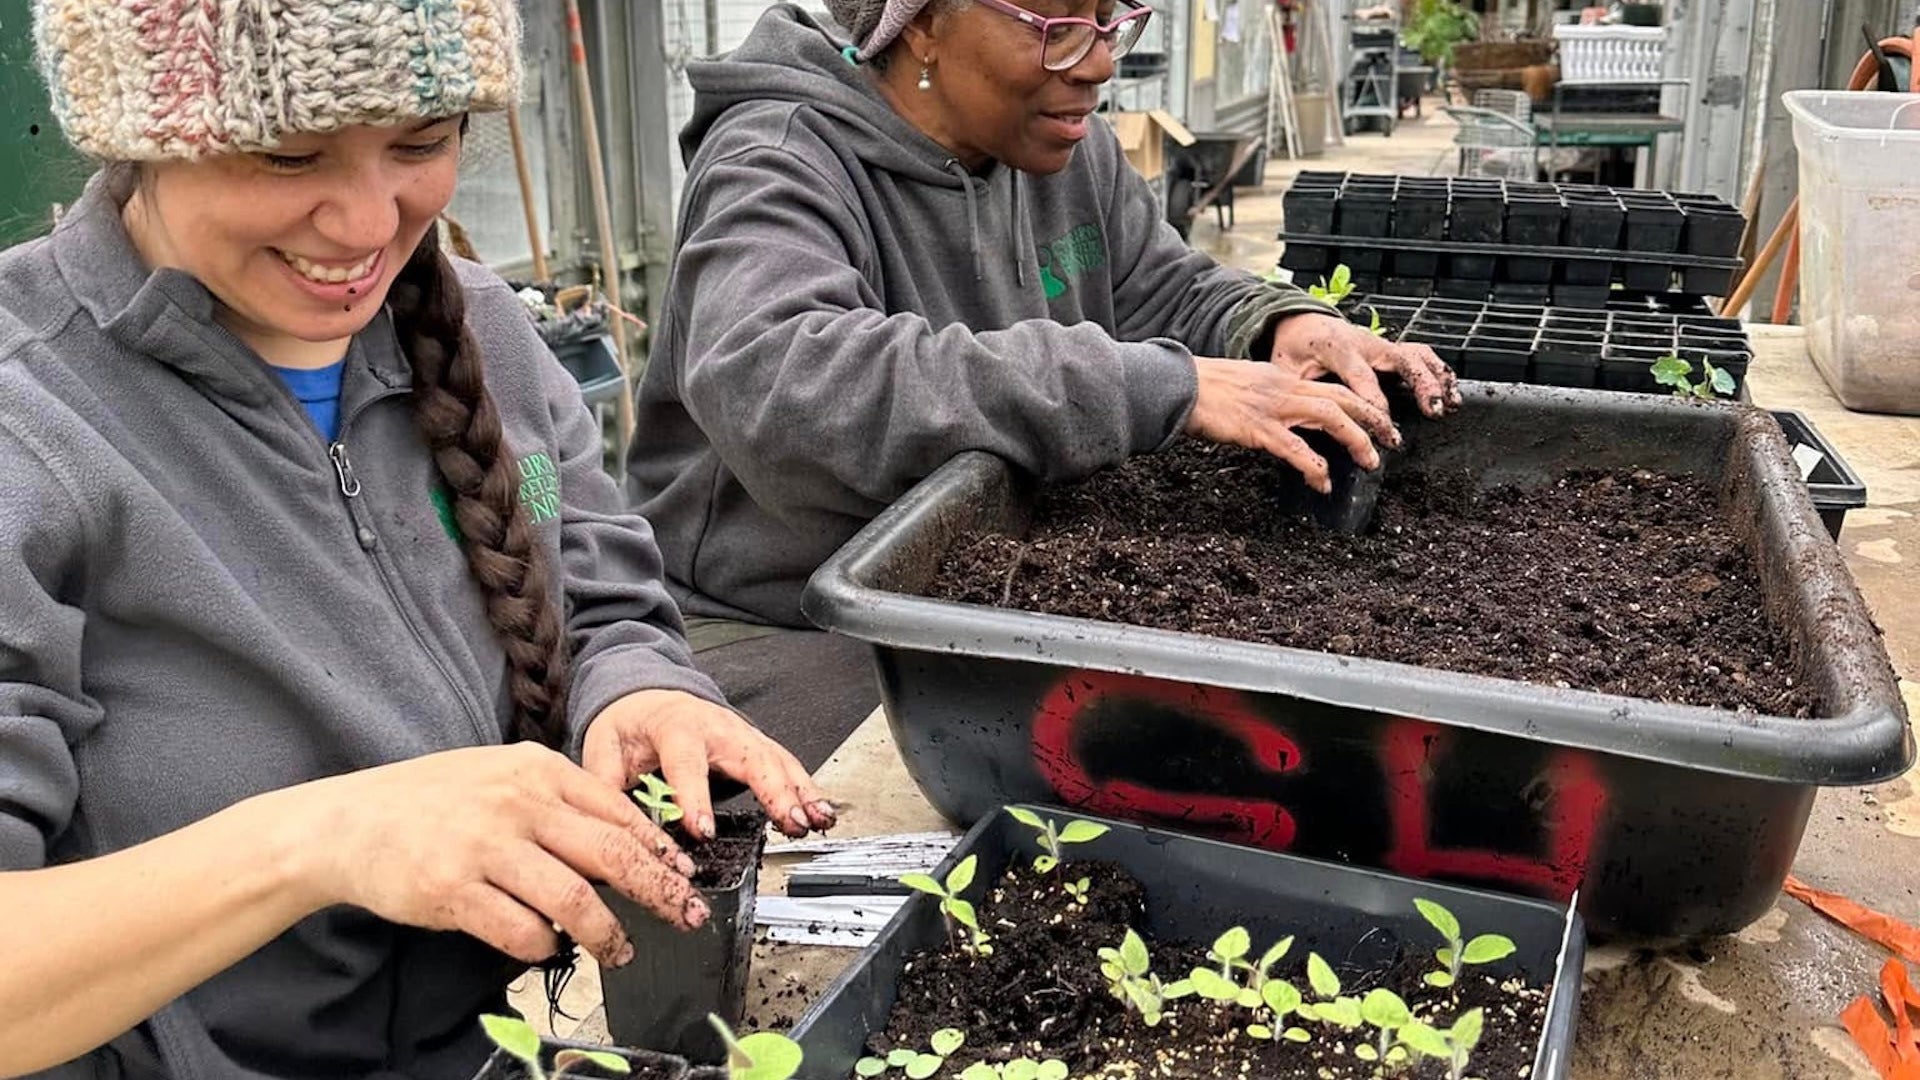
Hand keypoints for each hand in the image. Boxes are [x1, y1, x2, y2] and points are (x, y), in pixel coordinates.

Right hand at [299, 743, 704, 968]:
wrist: (348, 821)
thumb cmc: (432, 800)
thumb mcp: (501, 776)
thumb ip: (558, 799)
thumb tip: (628, 838)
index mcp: (535, 770)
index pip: (618, 811)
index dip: (659, 849)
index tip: (685, 874)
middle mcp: (516, 803)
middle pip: (612, 854)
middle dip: (659, 891)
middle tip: (685, 914)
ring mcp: (484, 847)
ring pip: (574, 900)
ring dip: (608, 932)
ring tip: (620, 949)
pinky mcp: (453, 891)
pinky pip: (521, 931)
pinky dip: (544, 946)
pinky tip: (547, 946)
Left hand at [582, 689, 835, 842]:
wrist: (647, 694)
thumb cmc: (628, 723)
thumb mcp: (602, 746)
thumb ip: (605, 784)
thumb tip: (605, 824)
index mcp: (675, 726)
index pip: (687, 761)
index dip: (695, 796)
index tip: (702, 830)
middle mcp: (716, 727)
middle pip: (751, 756)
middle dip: (774, 790)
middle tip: (790, 821)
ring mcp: (741, 733)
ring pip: (777, 759)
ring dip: (800, 791)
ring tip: (816, 821)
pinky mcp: (755, 744)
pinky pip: (786, 764)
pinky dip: (807, 787)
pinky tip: (822, 812)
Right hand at [1186, 356, 1400, 493]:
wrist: (1177, 386)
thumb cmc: (1204, 389)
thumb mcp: (1246, 386)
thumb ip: (1270, 398)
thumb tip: (1286, 417)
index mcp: (1283, 379)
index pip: (1333, 386)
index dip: (1362, 402)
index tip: (1379, 419)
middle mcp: (1284, 388)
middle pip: (1343, 397)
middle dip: (1374, 418)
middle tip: (1392, 440)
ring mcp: (1273, 407)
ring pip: (1330, 416)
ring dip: (1356, 439)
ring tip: (1370, 462)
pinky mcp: (1258, 428)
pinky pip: (1296, 448)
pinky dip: (1315, 466)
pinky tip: (1323, 481)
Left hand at [1268, 311, 1460, 416]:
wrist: (1302, 322)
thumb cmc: (1293, 348)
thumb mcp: (1284, 368)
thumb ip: (1294, 391)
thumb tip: (1295, 423)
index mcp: (1337, 347)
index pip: (1362, 378)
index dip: (1375, 404)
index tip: (1386, 429)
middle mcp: (1365, 343)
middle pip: (1401, 360)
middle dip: (1421, 386)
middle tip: (1432, 412)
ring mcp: (1381, 344)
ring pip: (1416, 355)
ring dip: (1436, 379)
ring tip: (1449, 404)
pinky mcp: (1390, 348)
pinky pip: (1420, 355)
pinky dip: (1438, 371)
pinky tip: (1450, 392)